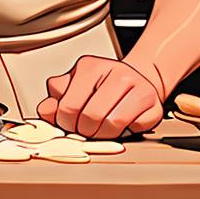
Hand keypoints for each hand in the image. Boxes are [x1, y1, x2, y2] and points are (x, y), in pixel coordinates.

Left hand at [36, 55, 164, 138]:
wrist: (135, 80)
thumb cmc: (101, 86)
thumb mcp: (74, 86)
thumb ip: (56, 98)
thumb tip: (45, 111)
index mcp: (90, 66)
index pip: (69, 105)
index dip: (65, 122)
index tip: (68, 125)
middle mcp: (116, 72)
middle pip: (91, 117)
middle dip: (84, 131)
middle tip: (84, 130)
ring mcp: (138, 87)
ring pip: (112, 124)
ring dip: (103, 134)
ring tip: (101, 129)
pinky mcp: (154, 105)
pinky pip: (134, 128)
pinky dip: (126, 131)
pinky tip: (122, 123)